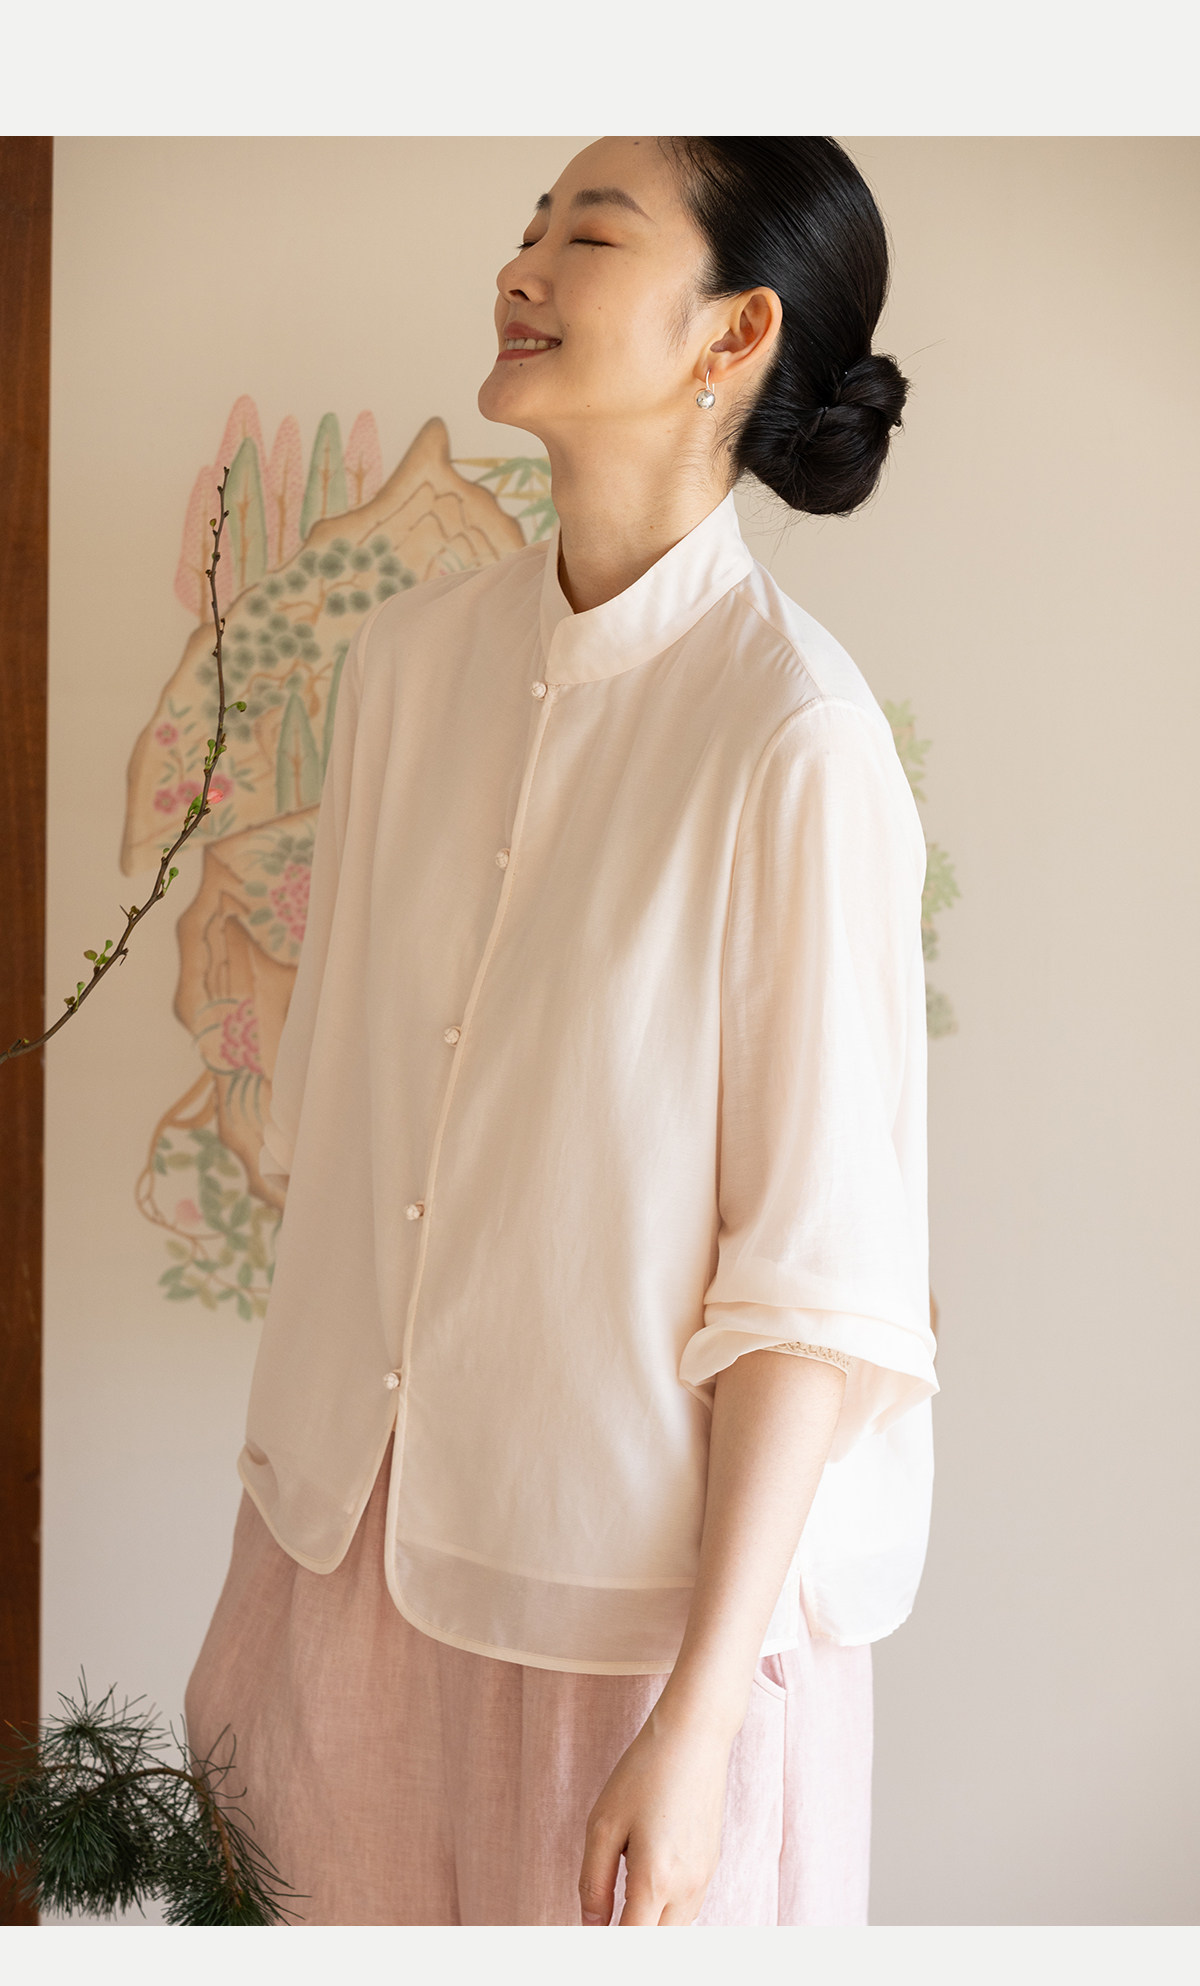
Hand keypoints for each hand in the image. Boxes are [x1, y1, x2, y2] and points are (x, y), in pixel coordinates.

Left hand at [577, 1691, 734, 1925]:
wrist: (694, 1736)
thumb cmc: (645, 1772)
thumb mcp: (603, 1824)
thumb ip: (593, 1883)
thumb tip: (591, 1925)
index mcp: (656, 1880)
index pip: (631, 1944)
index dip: (607, 1950)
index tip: (590, 1941)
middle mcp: (687, 1887)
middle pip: (656, 1942)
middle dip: (630, 1936)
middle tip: (603, 1915)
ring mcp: (704, 1878)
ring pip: (675, 1928)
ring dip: (649, 1923)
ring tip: (625, 1889)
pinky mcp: (711, 1865)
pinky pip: (688, 1907)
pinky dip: (666, 1907)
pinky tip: (649, 1877)